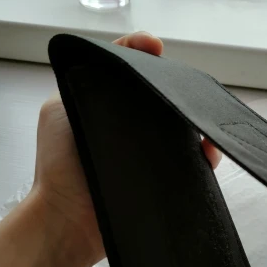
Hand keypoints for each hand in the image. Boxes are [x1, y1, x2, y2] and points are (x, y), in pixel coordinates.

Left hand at [33, 32, 221, 266]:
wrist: (68, 220)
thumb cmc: (59, 164)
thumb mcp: (59, 109)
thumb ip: (83, 83)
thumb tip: (120, 66)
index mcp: (105, 105)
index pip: (129, 70)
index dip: (143, 53)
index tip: (155, 46)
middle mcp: (130, 127)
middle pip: (162, 97)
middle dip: (177, 88)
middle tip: (186, 86)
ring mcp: (150, 154)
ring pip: (183, 129)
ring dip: (195, 122)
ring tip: (203, 118)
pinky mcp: (165, 180)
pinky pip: (193, 163)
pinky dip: (205, 155)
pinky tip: (207, 150)